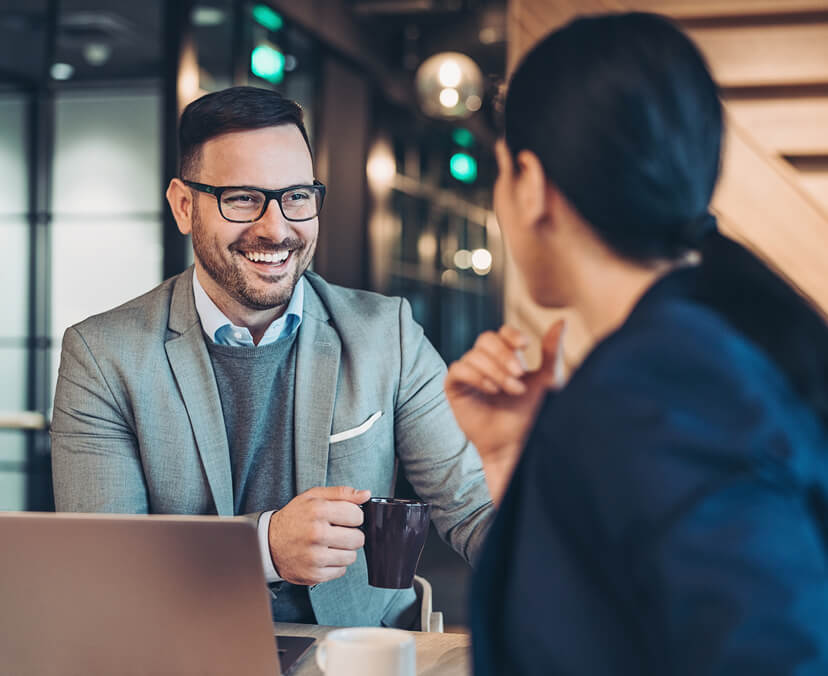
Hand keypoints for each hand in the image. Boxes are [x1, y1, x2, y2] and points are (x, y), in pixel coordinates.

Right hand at [268, 486, 370, 585]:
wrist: (269, 543)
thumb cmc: (294, 518)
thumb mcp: (313, 496)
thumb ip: (341, 493)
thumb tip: (365, 494)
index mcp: (319, 511)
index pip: (357, 516)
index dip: (354, 516)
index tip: (345, 518)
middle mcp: (317, 534)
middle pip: (358, 538)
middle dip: (351, 534)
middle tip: (338, 532)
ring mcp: (315, 556)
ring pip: (352, 557)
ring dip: (344, 550)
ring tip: (330, 544)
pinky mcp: (314, 574)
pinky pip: (341, 571)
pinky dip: (335, 564)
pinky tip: (324, 555)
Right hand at [444, 322, 564, 501]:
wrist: (517, 446)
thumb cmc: (534, 417)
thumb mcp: (548, 381)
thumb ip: (552, 352)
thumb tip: (561, 320)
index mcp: (508, 359)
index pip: (502, 333)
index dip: (511, 334)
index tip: (526, 345)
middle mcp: (486, 364)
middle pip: (485, 339)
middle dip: (504, 355)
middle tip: (519, 375)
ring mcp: (469, 375)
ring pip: (473, 355)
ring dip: (494, 370)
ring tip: (509, 391)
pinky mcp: (454, 388)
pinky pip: (458, 369)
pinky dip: (475, 376)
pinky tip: (491, 390)